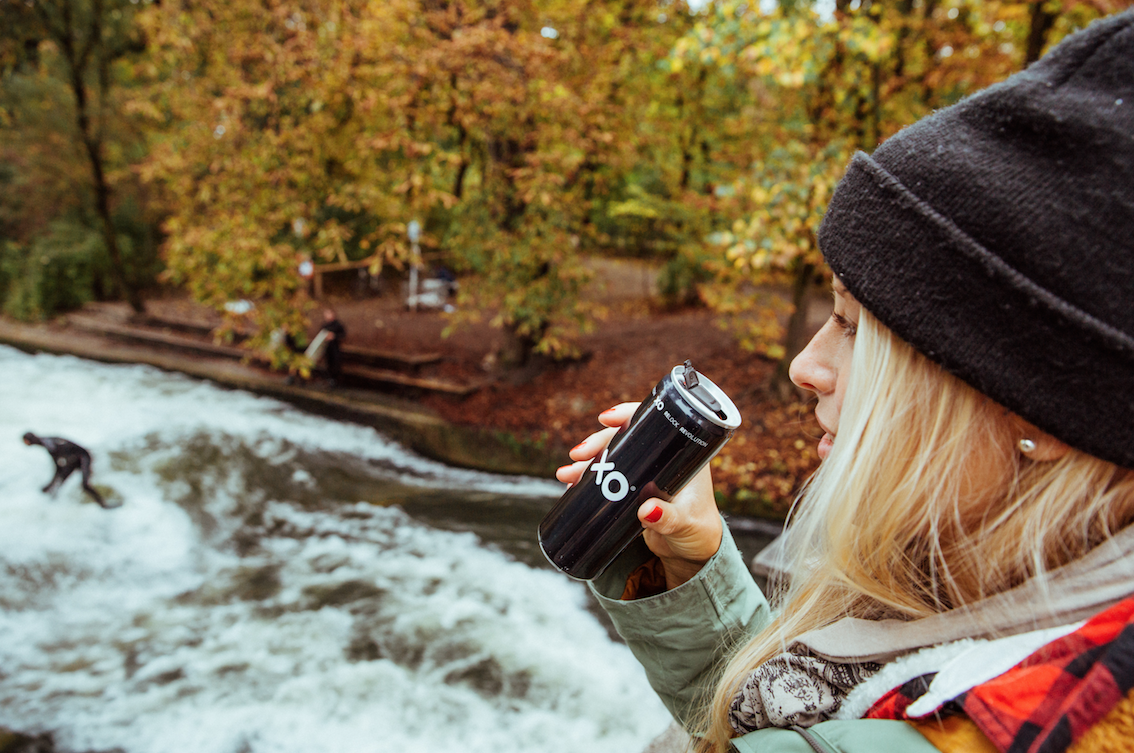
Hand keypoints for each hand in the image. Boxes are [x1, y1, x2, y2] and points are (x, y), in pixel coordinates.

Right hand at [556, 403, 722, 589]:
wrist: (692, 553)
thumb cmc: (698, 532)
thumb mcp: (685, 523)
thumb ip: (669, 518)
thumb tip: (647, 511)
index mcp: (682, 453)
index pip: (654, 422)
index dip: (628, 415)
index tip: (606, 418)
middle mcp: (662, 458)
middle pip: (625, 437)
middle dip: (597, 443)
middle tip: (577, 455)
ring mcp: (645, 473)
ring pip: (612, 456)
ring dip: (587, 462)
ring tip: (566, 475)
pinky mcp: (633, 489)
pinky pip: (608, 476)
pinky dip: (589, 478)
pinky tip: (572, 484)